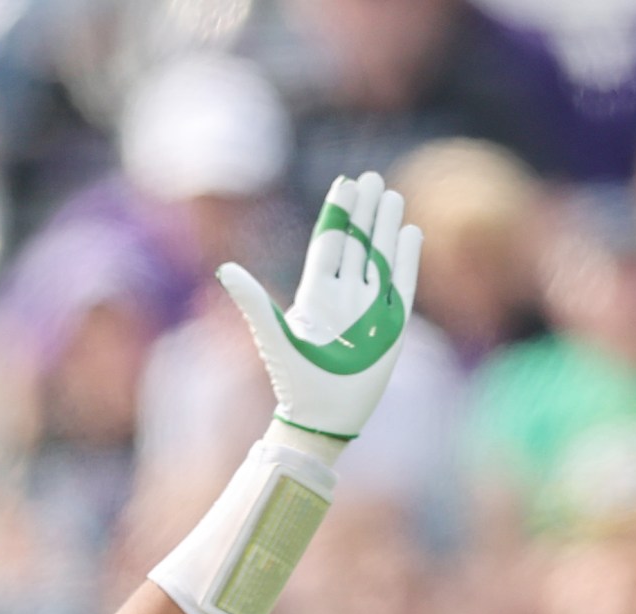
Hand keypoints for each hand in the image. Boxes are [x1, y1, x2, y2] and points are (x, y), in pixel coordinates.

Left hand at [218, 172, 422, 442]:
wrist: (324, 415)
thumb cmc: (294, 380)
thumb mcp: (273, 336)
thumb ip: (253, 300)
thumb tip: (225, 269)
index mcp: (315, 294)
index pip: (329, 243)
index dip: (338, 213)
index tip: (345, 184)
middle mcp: (343, 296)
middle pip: (356, 243)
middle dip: (364, 211)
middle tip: (371, 177)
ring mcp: (369, 308)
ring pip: (380, 256)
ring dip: (386, 227)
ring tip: (391, 195)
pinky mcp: (392, 324)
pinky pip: (402, 282)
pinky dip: (407, 257)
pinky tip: (410, 232)